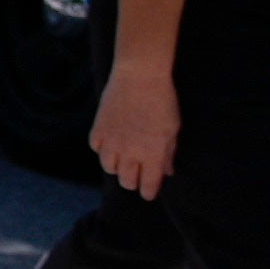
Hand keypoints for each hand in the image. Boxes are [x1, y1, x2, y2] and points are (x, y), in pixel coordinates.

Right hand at [90, 61, 180, 200]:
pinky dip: (103, 148)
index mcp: (152, 155)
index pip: (148, 186)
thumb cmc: (162, 101)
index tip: (148, 191)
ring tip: (123, 158)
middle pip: (126, 182)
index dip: (148, 192)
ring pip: (109, 168)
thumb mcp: (172, 129)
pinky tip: (111, 141)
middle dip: (133, 181)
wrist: (140, 76)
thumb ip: (168, 153)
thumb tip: (166, 171)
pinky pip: (97, 149)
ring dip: (117, 166)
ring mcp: (112, 142)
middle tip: (137, 173)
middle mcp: (130, 153)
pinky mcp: (98, 129)